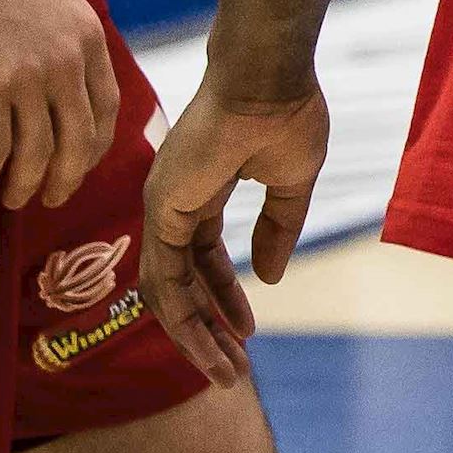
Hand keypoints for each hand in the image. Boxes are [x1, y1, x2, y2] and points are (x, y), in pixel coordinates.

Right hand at [0, 0, 121, 209]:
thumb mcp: (58, 4)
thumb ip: (70, 45)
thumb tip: (71, 85)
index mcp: (91, 42)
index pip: (108, 111)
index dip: (96, 148)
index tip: (81, 166)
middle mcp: (69, 63)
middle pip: (80, 142)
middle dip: (68, 179)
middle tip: (51, 200)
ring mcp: (30, 76)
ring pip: (38, 152)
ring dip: (25, 183)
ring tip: (12, 197)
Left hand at [145, 77, 331, 389]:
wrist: (270, 80)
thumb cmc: (286, 115)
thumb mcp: (291, 183)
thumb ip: (278, 230)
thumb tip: (271, 278)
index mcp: (199, 194)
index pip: (202, 261)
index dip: (225, 297)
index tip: (249, 329)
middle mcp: (172, 206)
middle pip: (180, 285)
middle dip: (206, 329)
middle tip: (232, 369)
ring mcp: (162, 209)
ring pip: (168, 292)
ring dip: (194, 336)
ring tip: (225, 372)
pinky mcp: (162, 211)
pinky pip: (165, 278)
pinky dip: (184, 316)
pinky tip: (213, 340)